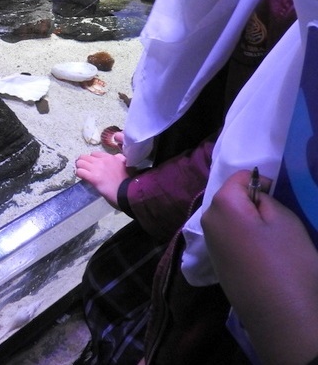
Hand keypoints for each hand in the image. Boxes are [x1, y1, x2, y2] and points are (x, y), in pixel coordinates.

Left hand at [75, 151, 129, 208]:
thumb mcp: (125, 164)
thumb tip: (117, 156)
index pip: (94, 154)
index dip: (91, 159)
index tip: (92, 165)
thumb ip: (120, 159)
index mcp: (110, 157)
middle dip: (83, 162)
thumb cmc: (127, 180)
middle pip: (84, 156)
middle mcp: (102, 161)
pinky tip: (82, 177)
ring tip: (82, 173)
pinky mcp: (93, 178)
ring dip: (80, 168)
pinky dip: (79, 174)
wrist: (127, 192)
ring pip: (80, 162)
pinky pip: (80, 172)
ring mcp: (97, 169)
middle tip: (84, 169)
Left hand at [203, 171, 317, 364]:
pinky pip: (231, 238)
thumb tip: (253, 196)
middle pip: (231, 198)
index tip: (279, 199)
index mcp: (220, 205)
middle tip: (278, 221)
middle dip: (253, 204)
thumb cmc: (286, 262)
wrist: (281, 315)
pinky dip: (245, 240)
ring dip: (249, 223)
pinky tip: (263, 257)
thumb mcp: (284, 219)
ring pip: (231, 219)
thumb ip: (264, 199)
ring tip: (272, 241)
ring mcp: (210, 244)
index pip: (239, 177)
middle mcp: (207, 221)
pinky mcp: (217, 264)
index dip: (262, 182)